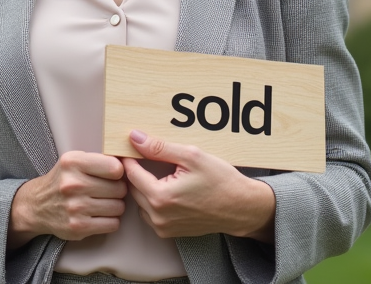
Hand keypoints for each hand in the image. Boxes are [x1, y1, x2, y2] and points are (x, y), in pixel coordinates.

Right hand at [8, 151, 127, 247]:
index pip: (115, 168)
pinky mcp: (78, 227)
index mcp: (73, 163)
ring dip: (116, 206)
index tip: (114, 175)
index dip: (119, 172)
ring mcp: (75, 207)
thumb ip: (98, 159)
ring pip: (118, 207)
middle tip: (109, 190)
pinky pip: (112, 224)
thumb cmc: (62, 181)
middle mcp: (73, 184)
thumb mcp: (74, 160)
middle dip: (118, 190)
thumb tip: (129, 163)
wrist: (37, 206)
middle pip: (119, 189)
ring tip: (104, 202)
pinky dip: (111, 221)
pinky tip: (101, 215)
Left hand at [123, 130, 275, 241]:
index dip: (129, 158)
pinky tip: (167, 189)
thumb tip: (136, 138)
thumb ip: (159, 148)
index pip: (131, 173)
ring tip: (159, 173)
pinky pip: (150, 214)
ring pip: (140, 202)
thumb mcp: (191, 156)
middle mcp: (158, 216)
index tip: (131, 148)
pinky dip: (153, 200)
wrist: (241, 207)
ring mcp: (163, 227)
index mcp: (161, 197)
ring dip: (144, 188)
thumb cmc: (220, 181)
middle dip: (137, 172)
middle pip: (133, 188)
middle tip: (146, 157)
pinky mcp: (169, 232)